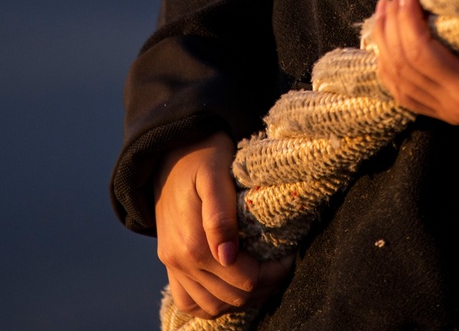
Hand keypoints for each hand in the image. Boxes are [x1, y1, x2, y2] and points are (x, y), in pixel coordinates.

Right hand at [154, 131, 292, 317]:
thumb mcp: (215, 173)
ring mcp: (173, 266)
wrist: (169, 150)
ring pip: (213, 307)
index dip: (273, 273)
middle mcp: (180, 261)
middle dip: (264, 286)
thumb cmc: (202, 155)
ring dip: (242, 298)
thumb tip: (228, 257)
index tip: (289, 256)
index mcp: (193, 243)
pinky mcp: (170, 265)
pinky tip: (232, 287)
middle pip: (232, 297)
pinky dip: (213, 303)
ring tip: (263, 276)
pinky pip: (189, 302)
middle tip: (282, 265)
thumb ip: (221, 215)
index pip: (244, 279)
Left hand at [369, 0, 458, 123]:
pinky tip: (386, 37)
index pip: (422, 55)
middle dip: (393, 25)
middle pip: (405, 65)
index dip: (407, 20)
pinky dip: (387, 62)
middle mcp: (456, 108)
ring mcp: (445, 112)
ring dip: (385, 41)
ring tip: (385, 8)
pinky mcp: (438, 109)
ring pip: (397, 79)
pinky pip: (401, 90)